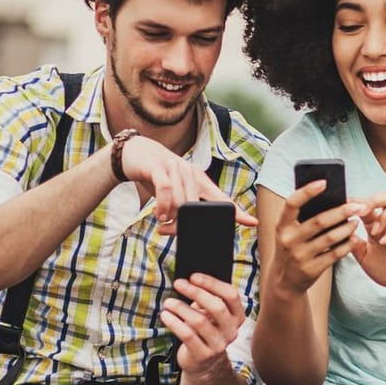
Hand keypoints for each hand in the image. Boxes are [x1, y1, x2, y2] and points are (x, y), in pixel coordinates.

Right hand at [118, 136, 259, 229]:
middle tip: (171, 232)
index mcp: (199, 181)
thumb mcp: (175, 189)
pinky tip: (159, 215)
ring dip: (171, 218)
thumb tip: (184, 229)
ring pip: (181, 201)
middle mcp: (191, 174)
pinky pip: (165, 189)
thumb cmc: (157, 175)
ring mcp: (175, 169)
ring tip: (163, 224)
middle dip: (184, 225)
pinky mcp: (158, 168)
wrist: (134, 152)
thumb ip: (183, 207)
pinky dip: (163, 205)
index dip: (237, 211)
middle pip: (196, 208)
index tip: (252, 222)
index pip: (221, 199)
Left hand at [162, 274, 245, 378]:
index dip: (212, 283)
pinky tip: (166, 316)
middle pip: (217, 307)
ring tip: (168, 302)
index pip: (231, 295)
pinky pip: (187, 335)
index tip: (193, 276)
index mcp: (236, 316)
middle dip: (196, 292)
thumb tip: (189, 281)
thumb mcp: (210, 315)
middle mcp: (231, 330)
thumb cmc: (205, 332)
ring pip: (199, 321)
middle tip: (178, 284)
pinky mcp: (203, 354)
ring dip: (181, 308)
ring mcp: (218, 344)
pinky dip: (174, 323)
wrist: (204, 363)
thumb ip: (206, 300)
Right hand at [269, 180, 364, 296]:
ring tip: (357, 221)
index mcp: (281, 225)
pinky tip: (354, 238)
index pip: (292, 203)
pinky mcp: (311, 270)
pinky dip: (347, 245)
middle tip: (358, 206)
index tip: (324, 182)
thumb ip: (303, 217)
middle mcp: (288, 240)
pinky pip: (334, 255)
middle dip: (341, 212)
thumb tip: (330, 198)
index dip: (307, 192)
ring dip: (347, 228)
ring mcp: (299, 256)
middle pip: (319, 221)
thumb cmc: (293, 247)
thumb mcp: (290, 232)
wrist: (284, 281)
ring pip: (330, 238)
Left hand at [351, 193, 385, 298]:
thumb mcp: (362, 256)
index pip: (368, 204)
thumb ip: (352, 243)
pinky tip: (384, 242)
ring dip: (385, 216)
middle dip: (374, 200)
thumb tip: (338, 231)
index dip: (356, 201)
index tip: (344, 203)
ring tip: (374, 232)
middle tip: (361, 213)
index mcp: (377, 225)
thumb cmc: (385, 268)